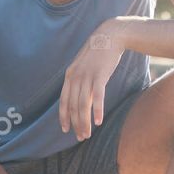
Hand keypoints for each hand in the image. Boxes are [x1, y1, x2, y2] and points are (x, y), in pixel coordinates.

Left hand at [60, 21, 124, 141]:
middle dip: (76, 124)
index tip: (66, 129)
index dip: (64, 117)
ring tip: (88, 134)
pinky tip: (99, 121)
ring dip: (84, 122)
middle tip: (81, 137)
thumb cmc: (98, 52)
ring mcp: (87, 76)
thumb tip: (79, 95)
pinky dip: (97, 111)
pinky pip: (97, 97)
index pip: (63, 101)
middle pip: (73, 106)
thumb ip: (79, 79)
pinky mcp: (100, 76)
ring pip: (83, 105)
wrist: (110, 36)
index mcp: (70, 75)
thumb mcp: (83, 65)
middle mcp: (76, 77)